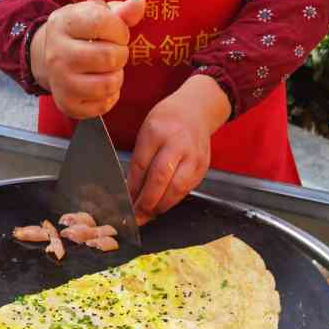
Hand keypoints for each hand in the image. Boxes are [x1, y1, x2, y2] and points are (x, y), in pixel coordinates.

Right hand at [30, 0, 144, 118]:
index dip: (120, 29)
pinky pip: (102, 106)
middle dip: (121, 54)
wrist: (49, 58)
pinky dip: (111, 96)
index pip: (100, 23)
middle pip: (107, 56)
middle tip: (117, 53)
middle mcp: (57, 55)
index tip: (119, 33)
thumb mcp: (96, 14)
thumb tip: (139, 3)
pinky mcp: (67, 105)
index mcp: (62, 24)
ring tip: (112, 69)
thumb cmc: (81, 32)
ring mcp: (60, 83)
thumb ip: (121, 11)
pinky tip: (104, 84)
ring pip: (107, 84)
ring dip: (118, 76)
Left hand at [128, 74, 231, 224]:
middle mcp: (177, 143)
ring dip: (160, 206)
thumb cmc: (166, 123)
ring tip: (148, 215)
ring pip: (176, 189)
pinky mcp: (202, 167)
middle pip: (160, 179)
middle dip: (146, 202)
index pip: (141, 166)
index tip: (126, 203)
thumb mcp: (146, 134)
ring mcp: (193, 156)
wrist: (195, 112)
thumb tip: (131, 193)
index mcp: (157, 132)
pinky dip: (172, 201)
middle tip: (136, 217)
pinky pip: (186, 190)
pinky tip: (161, 205)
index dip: (132, 189)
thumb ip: (139, 162)